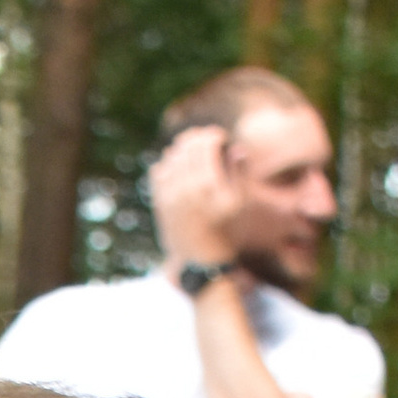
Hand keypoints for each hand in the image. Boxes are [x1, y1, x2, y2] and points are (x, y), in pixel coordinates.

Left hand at [148, 122, 242, 273]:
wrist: (199, 261)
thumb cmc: (226, 232)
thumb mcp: (239, 204)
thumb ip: (240, 174)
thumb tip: (237, 148)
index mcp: (208, 184)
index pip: (206, 143)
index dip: (215, 135)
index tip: (221, 139)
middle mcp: (185, 187)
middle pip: (188, 146)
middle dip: (199, 138)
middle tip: (208, 141)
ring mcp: (169, 194)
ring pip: (171, 155)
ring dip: (183, 149)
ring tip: (195, 152)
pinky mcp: (159, 202)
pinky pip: (157, 171)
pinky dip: (167, 164)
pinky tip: (178, 167)